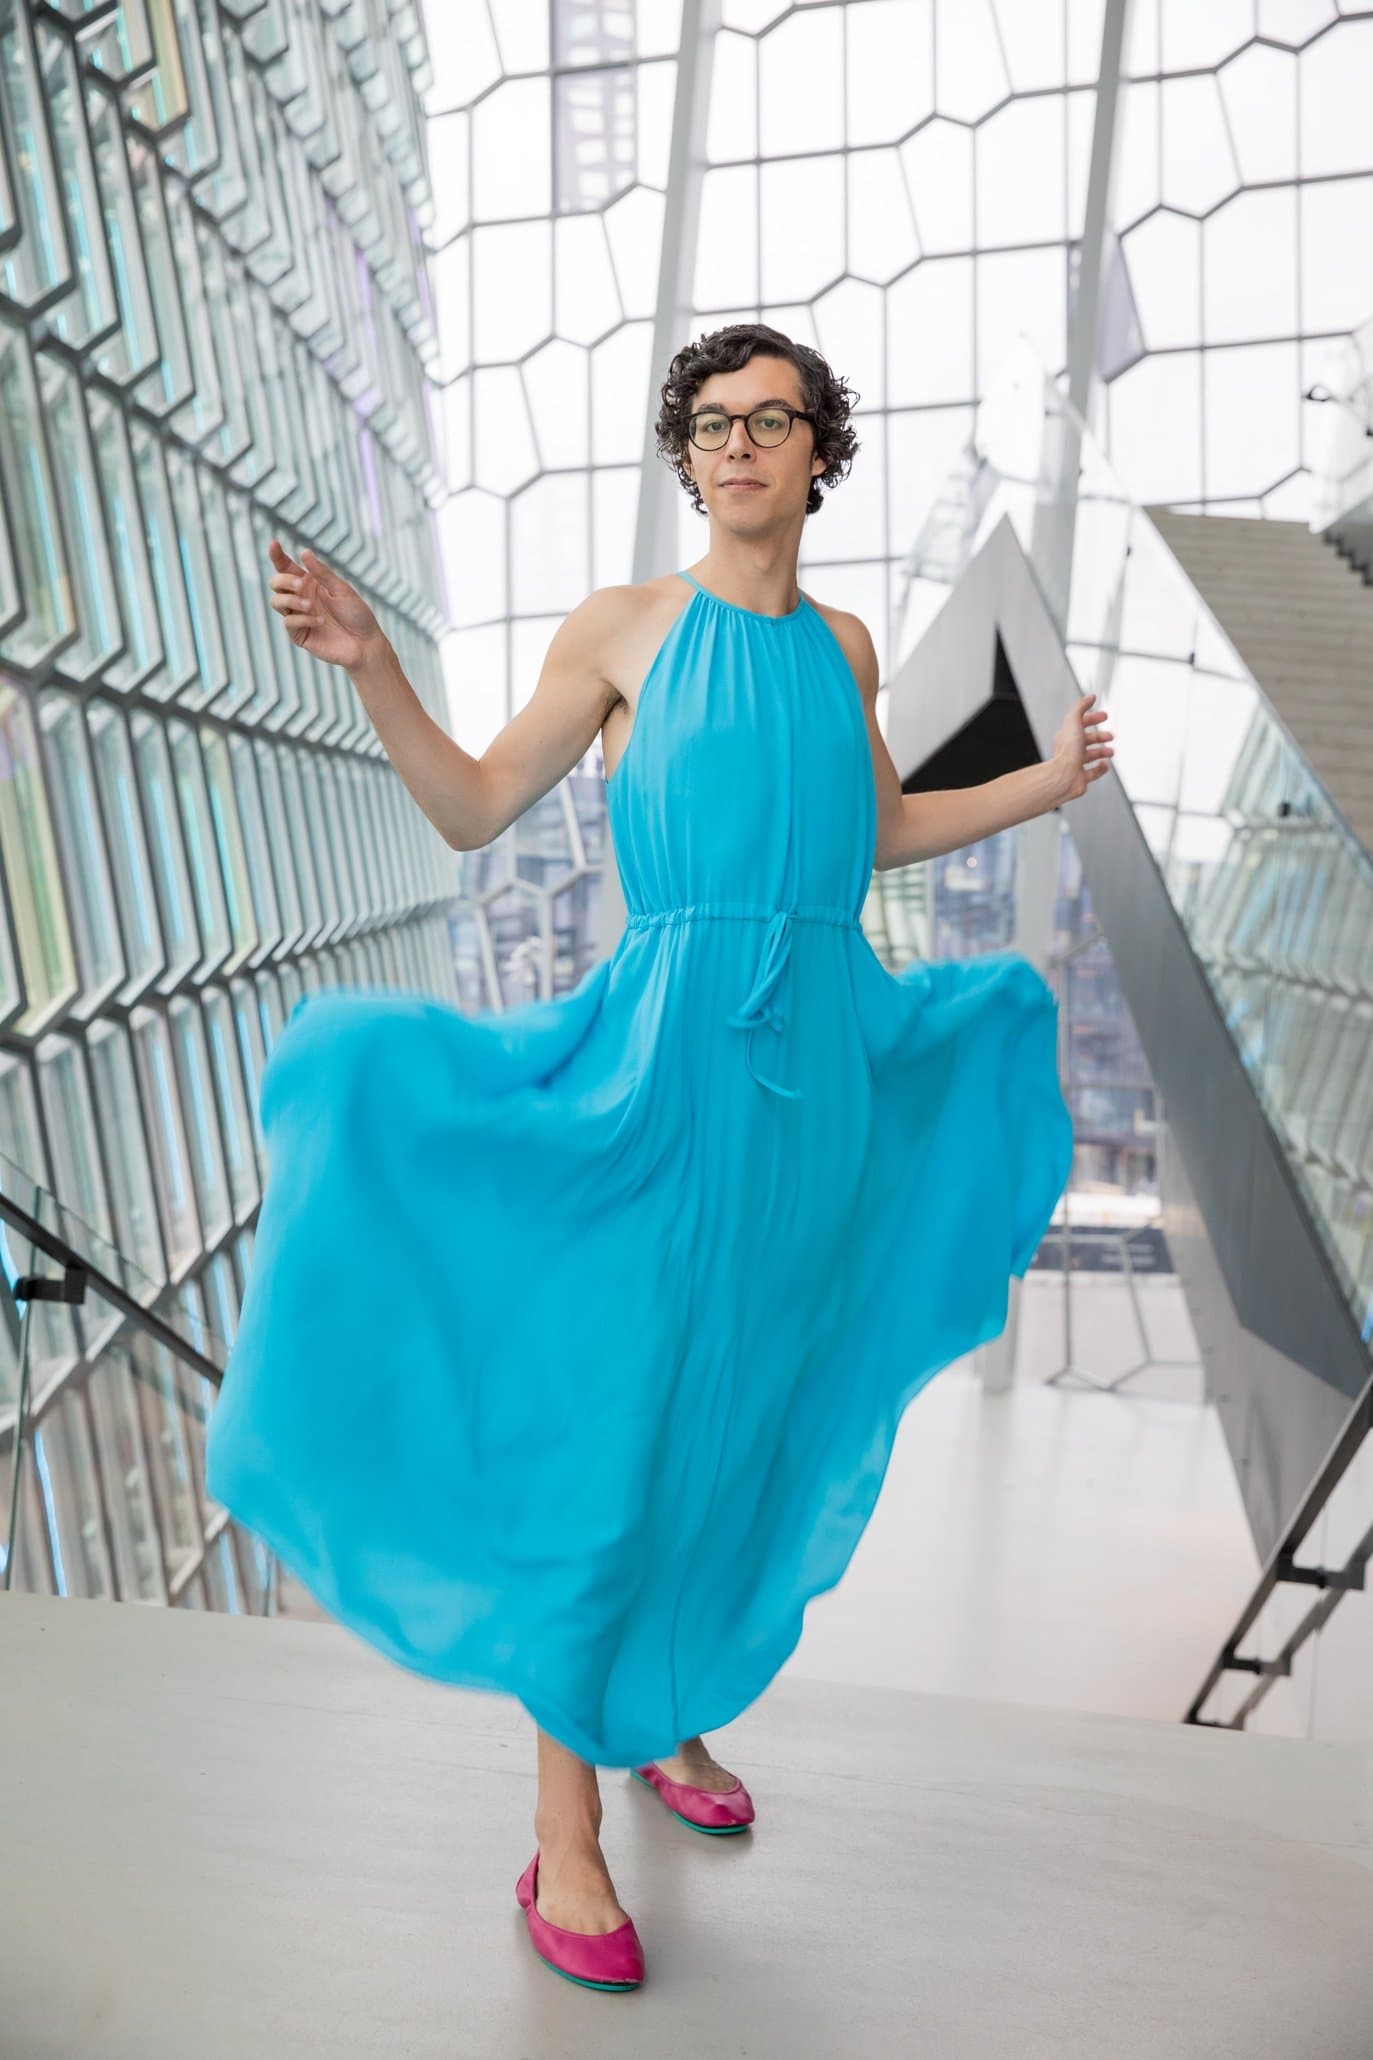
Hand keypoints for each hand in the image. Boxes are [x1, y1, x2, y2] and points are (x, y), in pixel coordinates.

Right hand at [266, 539, 384, 672]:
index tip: (274, 544)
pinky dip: (302, 619)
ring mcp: (298, 616)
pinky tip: (320, 621)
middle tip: (301, 584)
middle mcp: (301, 598)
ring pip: (276, 601)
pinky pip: (288, 622)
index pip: (286, 568)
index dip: (277, 556)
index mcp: (310, 584)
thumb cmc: (357, 614)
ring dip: (291, 600)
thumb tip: (304, 552)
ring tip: (310, 605)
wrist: (365, 643)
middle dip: (284, 580)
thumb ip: (322, 573)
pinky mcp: (299, 634)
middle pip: (276, 583)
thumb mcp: (341, 589)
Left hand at [1050, 690, 1113, 801]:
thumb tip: (1089, 697)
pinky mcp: (1081, 777)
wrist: (1065, 775)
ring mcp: (1075, 764)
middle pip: (1087, 740)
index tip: (1103, 716)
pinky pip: (1093, 772)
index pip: (1080, 723)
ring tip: (1111, 750)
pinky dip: (1101, 768)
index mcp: (1067, 736)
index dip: (1093, 718)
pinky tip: (1105, 765)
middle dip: (1100, 736)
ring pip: (1091, 755)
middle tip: (1110, 735)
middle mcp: (1070, 750)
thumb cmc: (1067, 751)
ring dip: (1103, 751)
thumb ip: (1081, 707)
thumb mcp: (1073, 721)